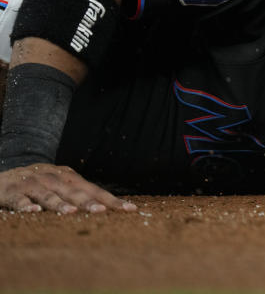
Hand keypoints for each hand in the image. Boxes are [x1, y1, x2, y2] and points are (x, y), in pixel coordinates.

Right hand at [0, 163, 135, 213]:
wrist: (6, 175)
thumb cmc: (41, 183)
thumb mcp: (62, 185)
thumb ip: (80, 194)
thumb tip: (108, 207)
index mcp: (70, 178)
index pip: (94, 190)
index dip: (111, 200)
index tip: (130, 209)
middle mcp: (54, 179)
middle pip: (74, 192)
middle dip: (89, 202)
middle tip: (102, 211)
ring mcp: (33, 184)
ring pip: (48, 195)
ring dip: (60, 204)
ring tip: (71, 212)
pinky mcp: (13, 193)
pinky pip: (20, 201)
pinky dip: (26, 206)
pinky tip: (32, 211)